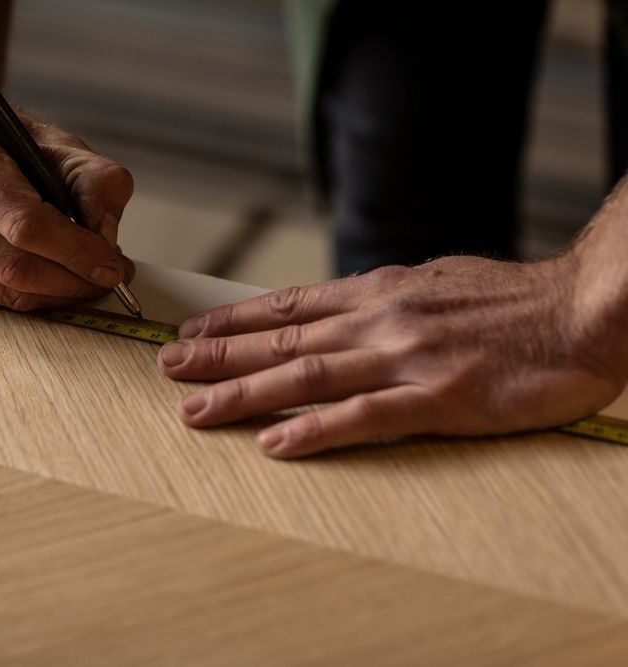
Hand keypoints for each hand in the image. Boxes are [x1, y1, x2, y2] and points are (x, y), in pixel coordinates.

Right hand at [0, 112, 133, 310]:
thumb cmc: (2, 144)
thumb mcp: (58, 144)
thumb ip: (96, 181)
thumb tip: (104, 238)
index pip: (25, 224)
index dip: (76, 252)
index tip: (113, 265)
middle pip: (14, 267)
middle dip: (72, 280)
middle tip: (109, 277)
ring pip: (4, 292)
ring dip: (57, 295)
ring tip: (88, 278)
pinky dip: (33, 296)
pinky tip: (53, 279)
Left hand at [158, 255, 626, 457]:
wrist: (583, 310)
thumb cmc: (512, 301)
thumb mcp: (433, 282)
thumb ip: (382, 300)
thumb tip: (339, 311)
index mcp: (379, 292)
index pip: (288, 307)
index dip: (232, 319)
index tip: (190, 329)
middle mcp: (380, 321)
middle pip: (282, 341)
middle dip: (218, 354)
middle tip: (166, 367)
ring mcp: (406, 359)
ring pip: (307, 377)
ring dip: (245, 394)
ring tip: (195, 409)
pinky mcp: (440, 399)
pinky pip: (365, 418)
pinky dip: (315, 431)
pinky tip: (275, 444)